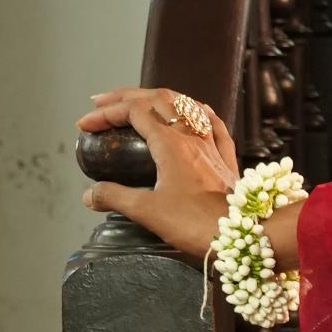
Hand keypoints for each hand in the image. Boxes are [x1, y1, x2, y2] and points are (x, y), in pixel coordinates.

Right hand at [77, 87, 238, 262]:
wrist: (246, 235)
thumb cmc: (197, 224)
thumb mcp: (148, 212)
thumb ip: (116, 198)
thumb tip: (90, 195)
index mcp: (171, 144)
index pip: (133, 112)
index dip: (106, 113)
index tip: (85, 125)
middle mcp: (193, 137)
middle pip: (158, 99)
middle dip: (126, 96)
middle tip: (102, 103)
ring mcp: (213, 146)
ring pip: (186, 106)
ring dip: (159, 98)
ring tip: (140, 102)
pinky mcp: (228, 160)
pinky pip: (214, 124)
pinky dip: (198, 112)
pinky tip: (195, 111)